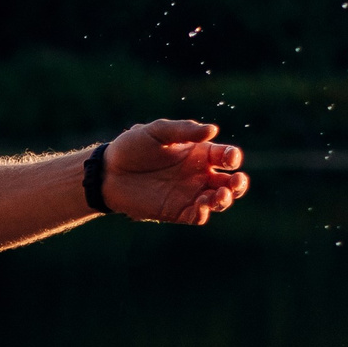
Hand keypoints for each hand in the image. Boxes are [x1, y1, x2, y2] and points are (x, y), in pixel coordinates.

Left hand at [103, 119, 247, 222]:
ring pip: (218, 201)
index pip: (225, 156)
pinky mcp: (176, 211)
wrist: (108, 172)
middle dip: (239, 184)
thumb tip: (213, 130)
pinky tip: (202, 206)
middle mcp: (197, 175)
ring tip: (218, 195)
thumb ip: (184, 130)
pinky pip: (198, 216)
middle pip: (229, 182)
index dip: (232, 157)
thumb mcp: (157, 131)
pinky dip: (204, 213)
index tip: (227, 159)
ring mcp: (188, 194)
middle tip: (235, 182)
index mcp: (197, 153)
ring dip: (225, 200)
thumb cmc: (132, 147)